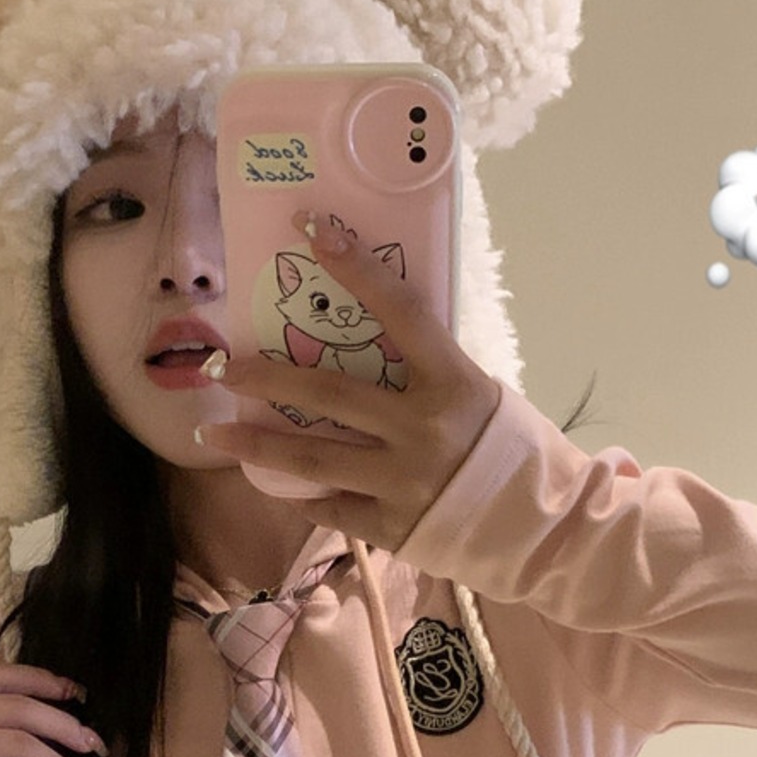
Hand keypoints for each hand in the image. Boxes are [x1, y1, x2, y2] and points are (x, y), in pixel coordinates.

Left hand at [197, 216, 501, 550]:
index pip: (398, 311)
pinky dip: (307, 496)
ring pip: (312, 459)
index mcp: (451, 384)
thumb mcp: (479, 395)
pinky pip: (335, 507)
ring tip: (212, 432)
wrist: (544, 527)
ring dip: (254, 443)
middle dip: (264, 377)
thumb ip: (427, 374)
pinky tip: (281, 486)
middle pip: (327, 395)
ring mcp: (403, 482)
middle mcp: (421, 431)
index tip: (312, 228)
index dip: (355, 266)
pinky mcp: (393, 527)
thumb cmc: (512, 451)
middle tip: (217, 366)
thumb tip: (373, 343)